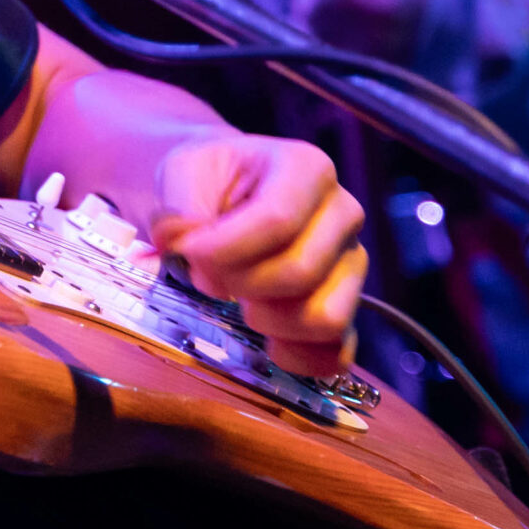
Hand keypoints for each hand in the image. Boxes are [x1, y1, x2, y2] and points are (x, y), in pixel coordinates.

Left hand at [150, 135, 366, 377]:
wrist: (224, 195)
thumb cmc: (209, 180)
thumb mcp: (182, 170)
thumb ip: (178, 206)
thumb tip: (183, 246)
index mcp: (307, 169)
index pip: (278, 219)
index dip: (225, 249)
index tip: (188, 254)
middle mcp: (342, 215)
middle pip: (300, 272)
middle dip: (239, 284)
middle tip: (207, 276)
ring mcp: (349, 265)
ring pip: (324, 317)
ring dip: (268, 321)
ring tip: (238, 301)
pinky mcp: (345, 307)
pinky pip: (337, 353)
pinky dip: (299, 359)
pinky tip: (264, 346)